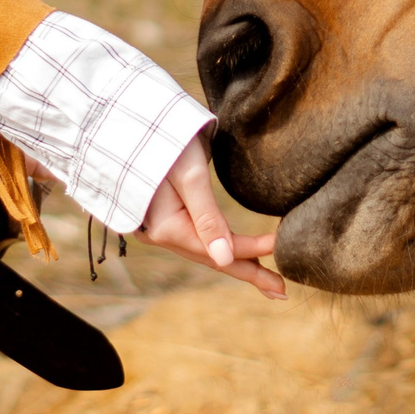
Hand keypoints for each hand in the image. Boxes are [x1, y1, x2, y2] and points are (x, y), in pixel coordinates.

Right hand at [133, 131, 284, 299]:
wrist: (131, 122)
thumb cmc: (163, 141)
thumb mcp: (190, 175)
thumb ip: (207, 217)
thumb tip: (226, 259)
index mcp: (166, 228)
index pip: (218, 248)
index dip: (253, 249)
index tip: (282, 245)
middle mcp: (160, 234)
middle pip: (212, 258)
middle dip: (248, 272)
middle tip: (281, 291)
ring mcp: (160, 228)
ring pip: (205, 251)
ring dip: (236, 264)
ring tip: (266, 278)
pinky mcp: (164, 217)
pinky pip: (196, 240)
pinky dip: (219, 248)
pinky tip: (236, 255)